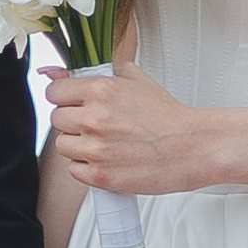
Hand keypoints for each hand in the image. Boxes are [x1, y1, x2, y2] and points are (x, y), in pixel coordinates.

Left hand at [40, 47, 211, 195]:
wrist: (193, 147)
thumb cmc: (169, 117)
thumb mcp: (135, 81)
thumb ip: (97, 74)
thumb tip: (56, 72)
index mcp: (101, 90)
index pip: (54, 92)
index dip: (65, 99)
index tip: (75, 104)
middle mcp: (94, 118)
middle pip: (57, 120)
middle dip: (74, 122)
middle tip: (97, 126)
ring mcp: (96, 149)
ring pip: (63, 146)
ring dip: (79, 146)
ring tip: (104, 144)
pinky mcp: (101, 176)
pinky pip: (74, 170)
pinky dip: (87, 168)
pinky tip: (108, 161)